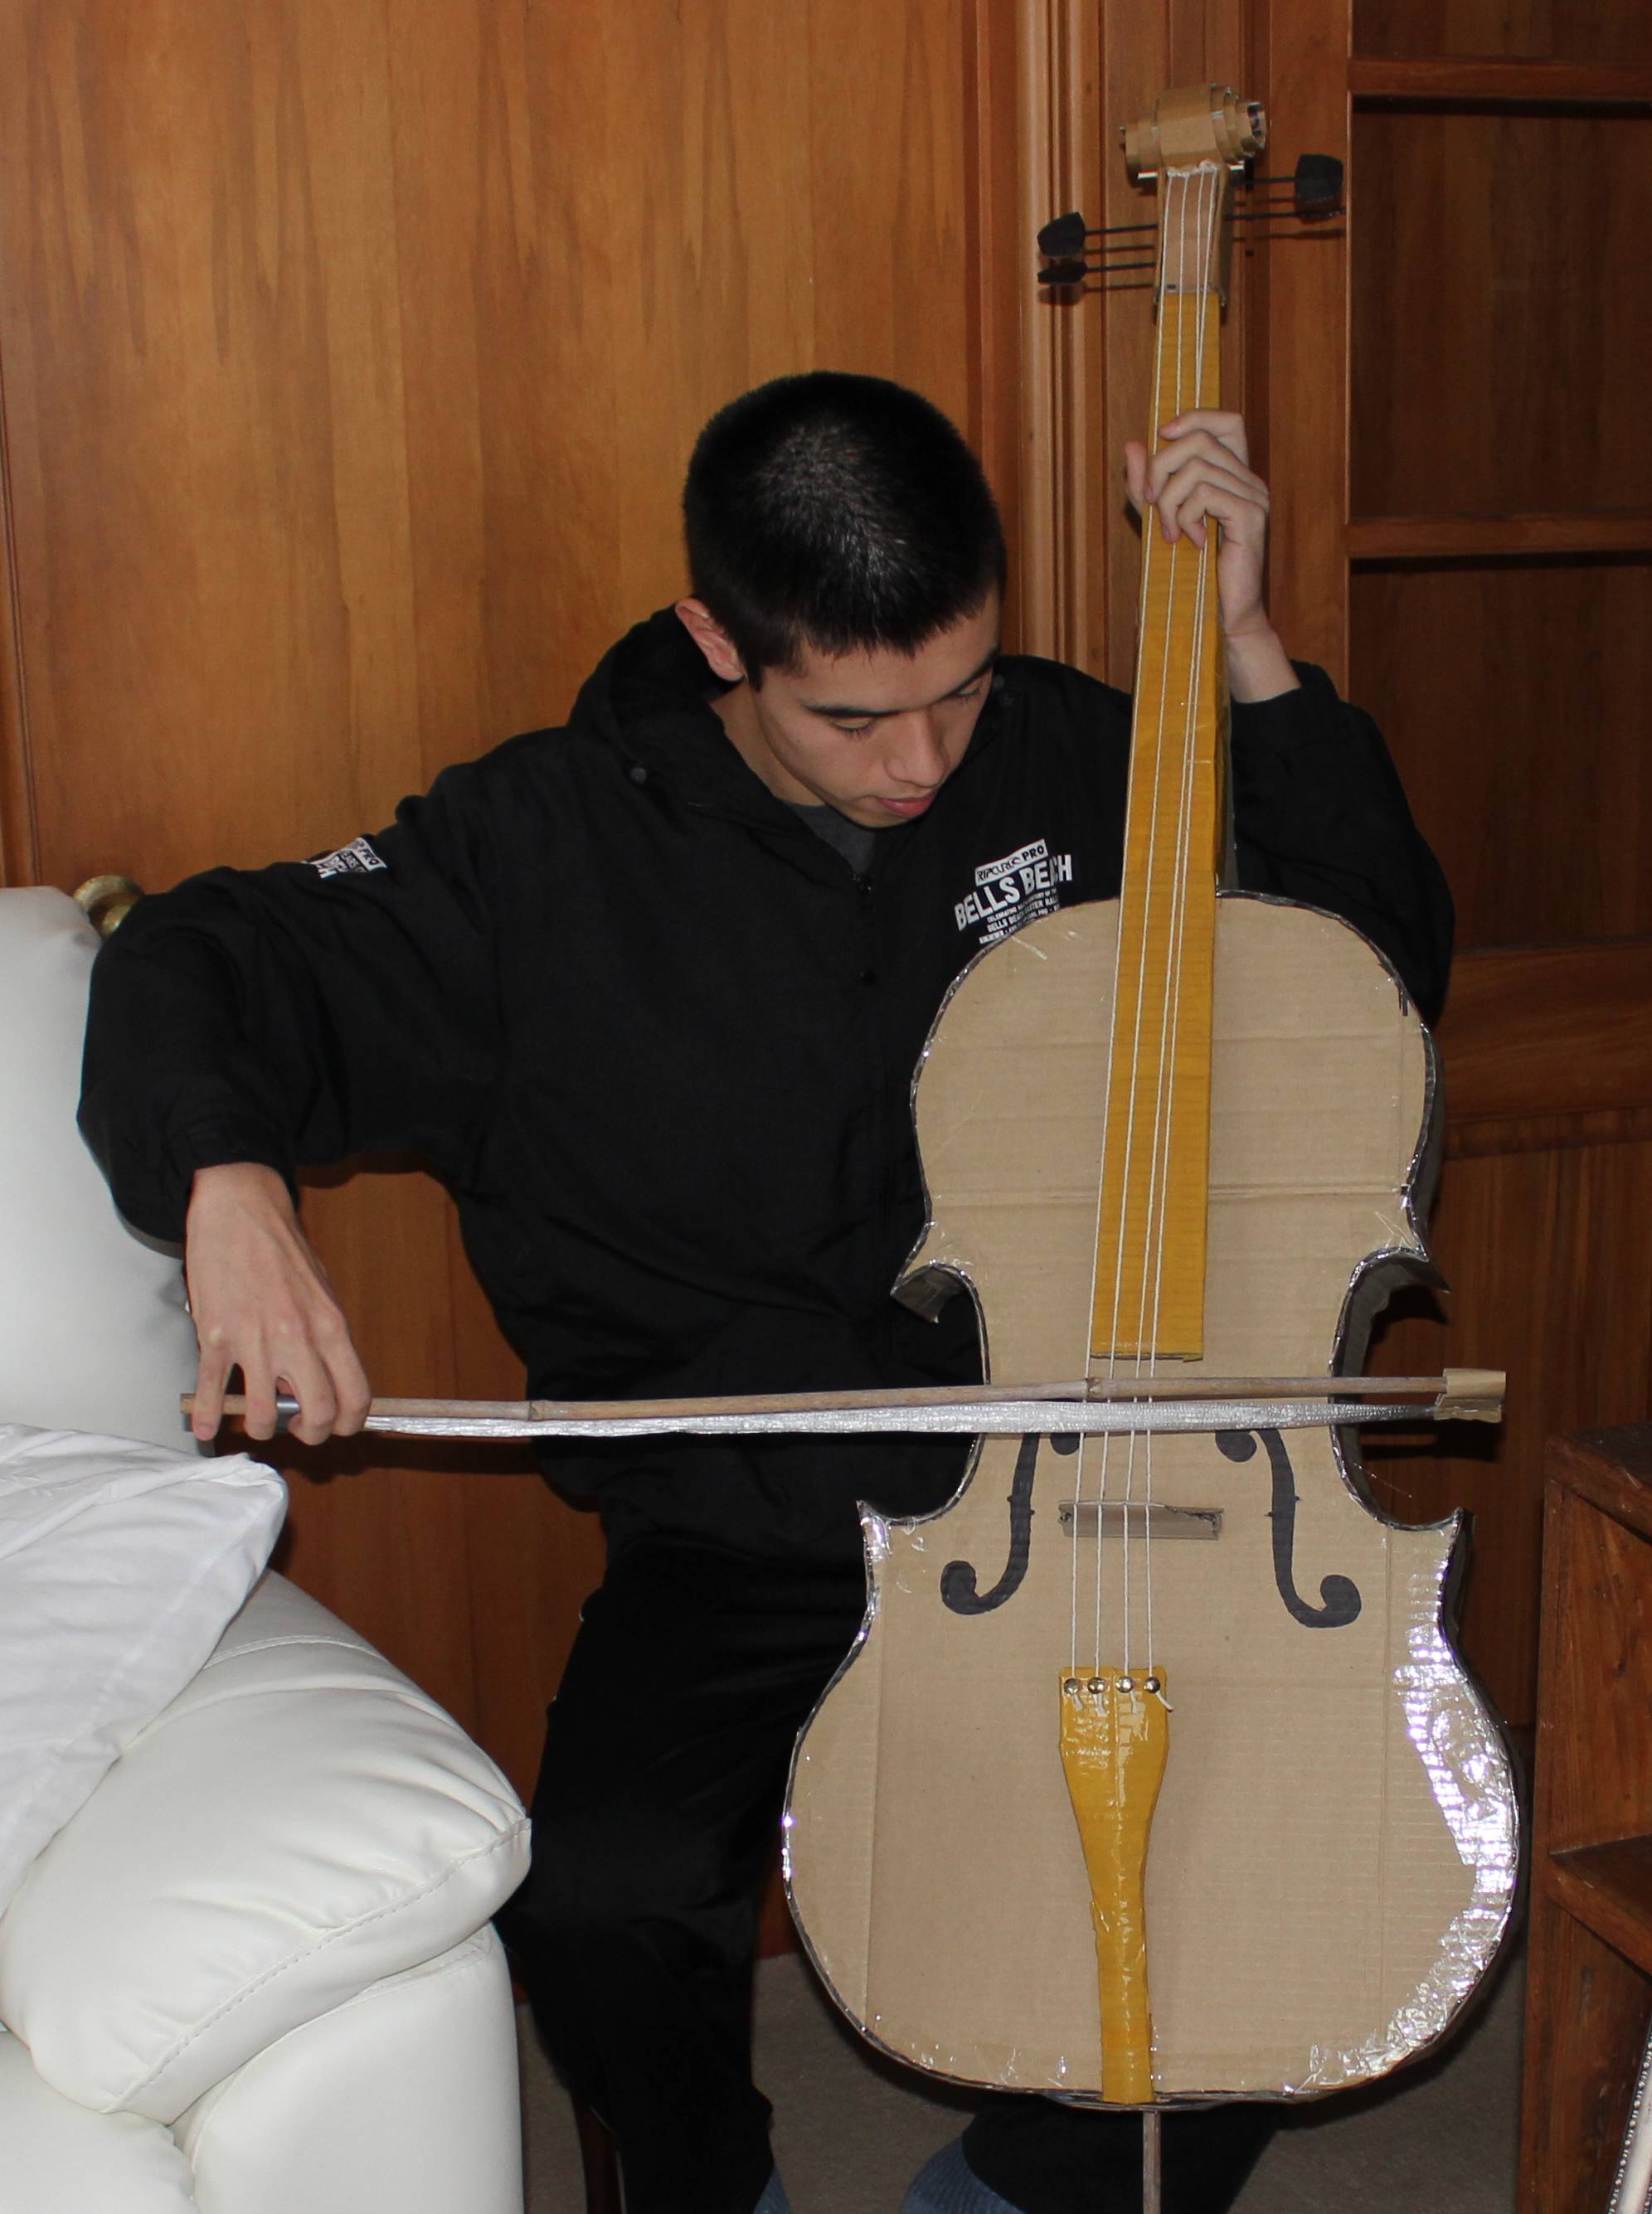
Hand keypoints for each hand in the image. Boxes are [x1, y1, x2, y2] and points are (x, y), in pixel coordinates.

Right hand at [184, 1163, 370, 1445]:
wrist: (240, 1208)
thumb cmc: (282, 1248)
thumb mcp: (321, 1290)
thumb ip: (324, 1336)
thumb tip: (320, 1380)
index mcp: (331, 1326)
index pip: (355, 1395)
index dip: (347, 1423)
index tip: (335, 1426)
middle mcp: (298, 1337)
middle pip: (316, 1413)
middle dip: (307, 1434)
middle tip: (295, 1427)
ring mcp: (255, 1339)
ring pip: (264, 1413)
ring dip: (261, 1427)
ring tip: (257, 1419)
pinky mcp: (216, 1335)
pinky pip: (212, 1391)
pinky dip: (208, 1417)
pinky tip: (204, 1427)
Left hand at [1122, 410, 1297, 701]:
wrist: (1219, 617)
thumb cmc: (1190, 573)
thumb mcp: (1158, 522)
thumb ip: (1145, 487)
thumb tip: (1131, 446)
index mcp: (1233, 476)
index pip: (1227, 421)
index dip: (1195, 416)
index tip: (1163, 437)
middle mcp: (1249, 480)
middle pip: (1199, 439)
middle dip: (1161, 468)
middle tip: (1152, 506)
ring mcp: (1254, 496)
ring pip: (1197, 467)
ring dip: (1169, 501)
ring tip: (1171, 533)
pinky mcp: (1250, 517)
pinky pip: (1205, 493)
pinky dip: (1185, 515)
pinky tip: (1190, 541)